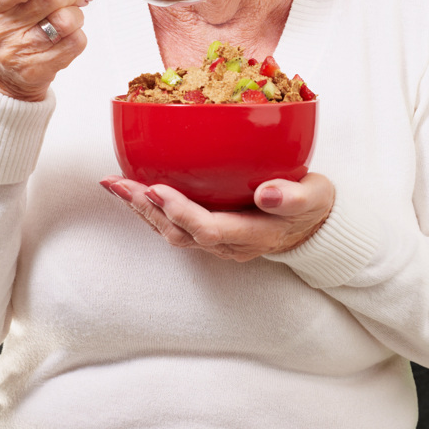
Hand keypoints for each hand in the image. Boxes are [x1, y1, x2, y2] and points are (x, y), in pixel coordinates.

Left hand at [99, 173, 335, 261]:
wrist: (314, 224)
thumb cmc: (312, 204)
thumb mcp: (315, 196)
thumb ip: (294, 197)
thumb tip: (268, 194)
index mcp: (254, 234)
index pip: (209, 229)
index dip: (180, 212)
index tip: (156, 189)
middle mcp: (228, 244)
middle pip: (179, 233)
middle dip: (146, 209)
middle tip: (119, 184)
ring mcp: (216, 241)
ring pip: (171, 231)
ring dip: (141, 209)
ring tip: (114, 185)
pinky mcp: (208, 231)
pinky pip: (173, 224)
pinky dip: (149, 206)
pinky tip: (131, 187)